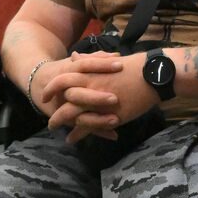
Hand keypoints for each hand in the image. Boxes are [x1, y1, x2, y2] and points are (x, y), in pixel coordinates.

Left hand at [40, 52, 155, 143]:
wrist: (152, 75)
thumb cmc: (133, 66)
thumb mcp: (106, 61)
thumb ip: (87, 61)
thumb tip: (74, 57)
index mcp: (89, 73)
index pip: (62, 80)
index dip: (51, 88)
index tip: (45, 94)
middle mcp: (89, 86)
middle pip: (62, 98)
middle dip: (52, 106)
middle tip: (46, 114)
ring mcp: (97, 102)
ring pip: (70, 114)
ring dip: (59, 122)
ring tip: (53, 128)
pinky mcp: (107, 115)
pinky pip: (86, 128)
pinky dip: (77, 135)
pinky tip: (71, 140)